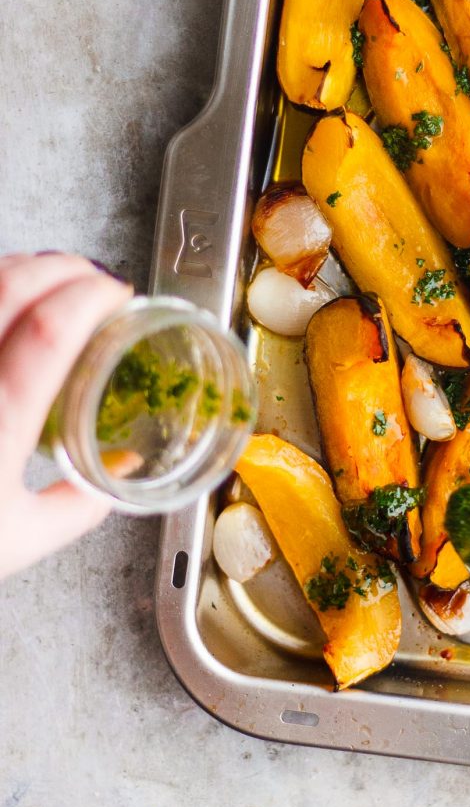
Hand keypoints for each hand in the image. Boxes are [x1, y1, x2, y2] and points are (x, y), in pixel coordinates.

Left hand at [0, 253, 132, 579]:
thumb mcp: (18, 540)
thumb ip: (78, 505)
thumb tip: (120, 467)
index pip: (51, 330)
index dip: (92, 296)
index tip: (119, 296)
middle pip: (13, 286)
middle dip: (65, 266)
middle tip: (93, 278)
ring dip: (25, 267)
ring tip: (52, 278)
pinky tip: (5, 294)